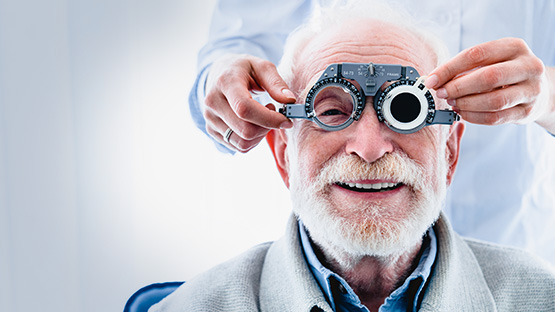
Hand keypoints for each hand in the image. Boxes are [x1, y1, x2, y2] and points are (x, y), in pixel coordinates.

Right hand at [203, 54, 294, 152]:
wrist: (219, 74)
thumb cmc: (244, 70)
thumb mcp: (262, 67)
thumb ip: (276, 83)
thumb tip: (290, 100)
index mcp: (225, 82)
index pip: (244, 109)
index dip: (269, 119)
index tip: (286, 119)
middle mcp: (213, 102)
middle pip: (245, 131)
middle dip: (267, 127)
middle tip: (274, 113)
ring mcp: (210, 118)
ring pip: (242, 143)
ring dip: (261, 135)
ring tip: (263, 117)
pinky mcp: (211, 130)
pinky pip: (238, 147)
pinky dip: (253, 140)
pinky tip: (254, 124)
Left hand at [425, 38, 554, 132]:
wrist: (539, 90)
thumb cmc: (506, 73)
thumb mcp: (490, 62)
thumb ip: (464, 69)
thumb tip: (432, 80)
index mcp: (514, 47)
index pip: (476, 55)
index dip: (449, 69)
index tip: (431, 80)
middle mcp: (528, 66)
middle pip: (487, 77)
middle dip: (458, 88)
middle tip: (441, 93)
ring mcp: (531, 90)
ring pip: (493, 100)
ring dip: (466, 104)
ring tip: (452, 103)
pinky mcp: (528, 112)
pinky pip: (496, 117)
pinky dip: (474, 117)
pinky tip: (463, 113)